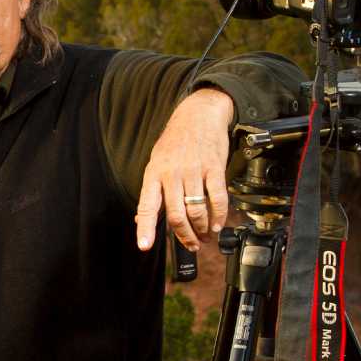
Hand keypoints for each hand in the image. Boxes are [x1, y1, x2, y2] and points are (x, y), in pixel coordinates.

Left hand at [134, 87, 236, 255]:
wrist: (199, 115)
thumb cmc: (175, 142)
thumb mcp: (155, 163)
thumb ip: (152, 192)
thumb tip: (141, 218)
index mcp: (154, 174)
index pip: (147, 206)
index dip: (145, 228)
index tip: (145, 245)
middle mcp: (172, 174)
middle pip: (176, 215)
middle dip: (184, 236)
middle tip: (191, 245)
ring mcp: (194, 171)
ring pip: (197, 210)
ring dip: (201, 229)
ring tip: (204, 237)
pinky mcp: (214, 168)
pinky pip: (217, 198)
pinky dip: (218, 216)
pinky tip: (217, 225)